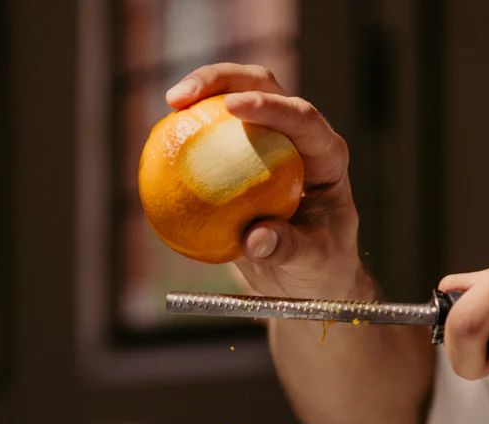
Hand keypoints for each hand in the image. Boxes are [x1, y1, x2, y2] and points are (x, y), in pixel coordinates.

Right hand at [166, 63, 374, 300]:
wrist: (308, 278)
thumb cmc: (320, 269)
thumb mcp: (311, 263)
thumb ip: (286, 248)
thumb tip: (254, 239)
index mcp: (326, 157)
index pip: (302, 119)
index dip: (269, 106)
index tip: (232, 108)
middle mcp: (300, 140)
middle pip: (266, 87)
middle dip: (227, 79)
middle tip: (187, 95)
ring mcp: (271, 143)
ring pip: (235, 99)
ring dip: (203, 93)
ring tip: (171, 104)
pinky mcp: (243, 158)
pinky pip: (214, 138)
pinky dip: (190, 134)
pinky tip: (162, 140)